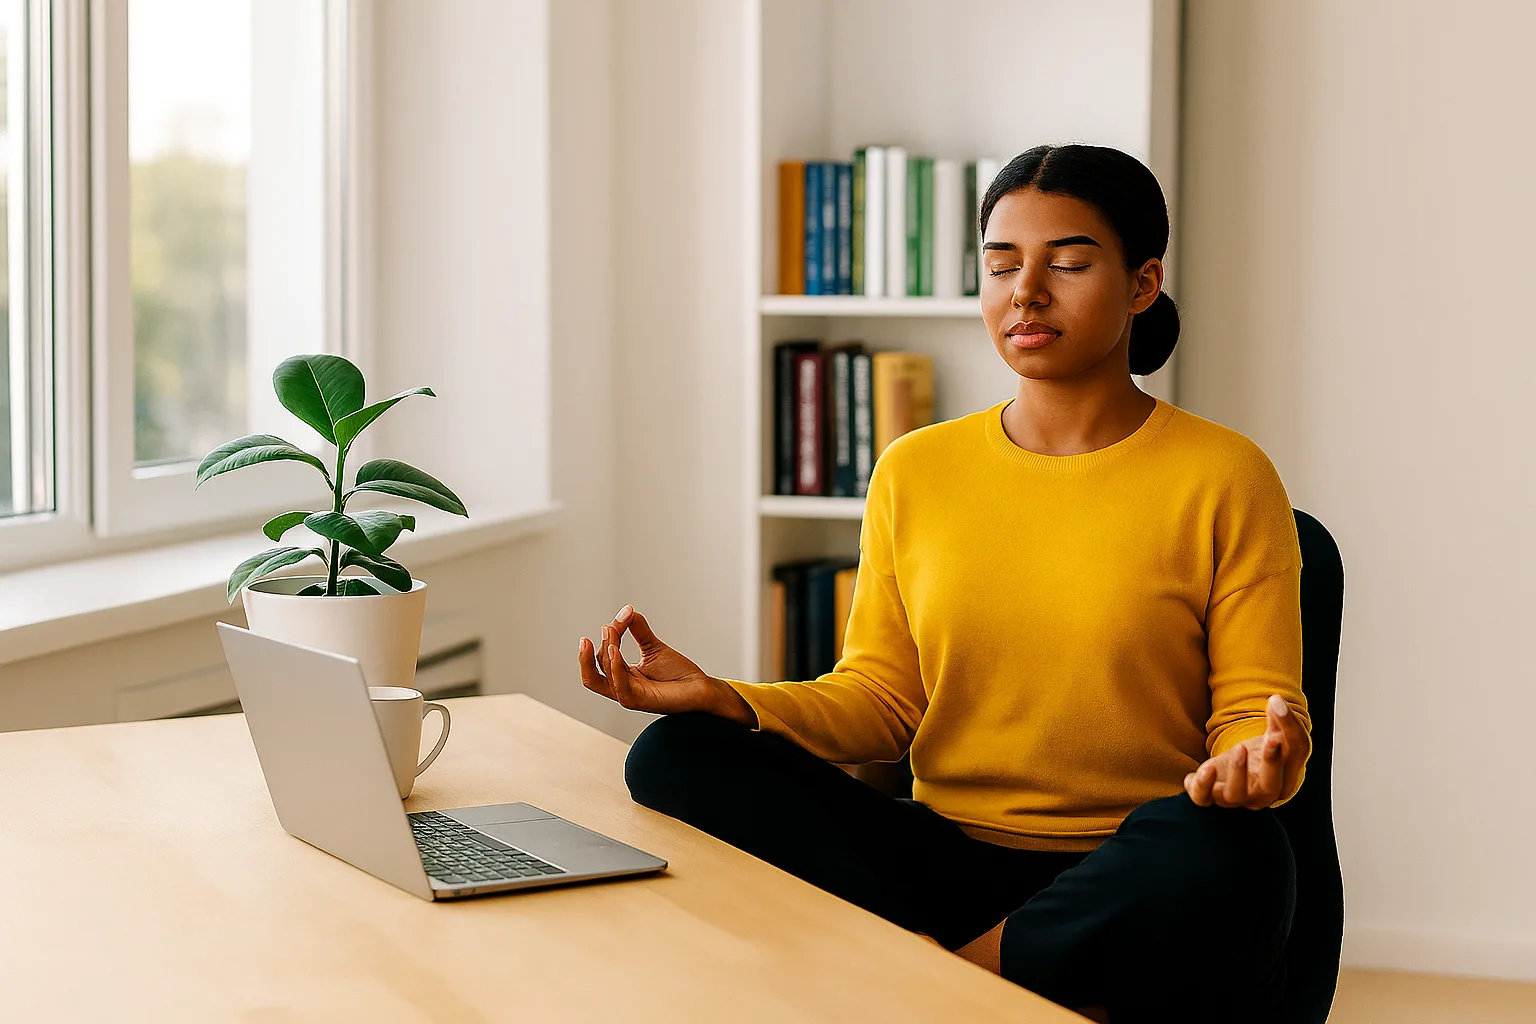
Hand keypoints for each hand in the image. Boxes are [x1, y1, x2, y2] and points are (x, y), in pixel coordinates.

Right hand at [577, 605, 753, 724]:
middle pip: (593, 672)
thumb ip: (638, 630)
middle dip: (591, 651)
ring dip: (605, 652)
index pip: (603, 657)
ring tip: (612, 632)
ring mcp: (628, 696)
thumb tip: (627, 611)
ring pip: (602, 678)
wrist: (701, 687)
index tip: (624, 614)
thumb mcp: (654, 647)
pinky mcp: (639, 702)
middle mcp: (621, 687)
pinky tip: (616, 651)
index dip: (609, 635)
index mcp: (621, 675)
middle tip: (605, 628)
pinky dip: (614, 668)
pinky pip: (619, 687)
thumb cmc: (679, 673)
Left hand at [1184, 694, 1306, 808]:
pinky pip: (1202, 798)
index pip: (1289, 770)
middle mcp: (1260, 796)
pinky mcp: (1209, 794)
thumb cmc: (1265, 752)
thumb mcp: (1279, 735)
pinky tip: (1202, 768)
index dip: (1287, 745)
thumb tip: (1276, 700)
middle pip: (1269, 787)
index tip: (1279, 724)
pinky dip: (1200, 786)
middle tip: (1271, 739)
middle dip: (1271, 764)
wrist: (1243, 768)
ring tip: (1239, 746)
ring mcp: (1234, 798)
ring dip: (1238, 771)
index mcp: (1283, 782)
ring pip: (1235, 795)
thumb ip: (1282, 719)